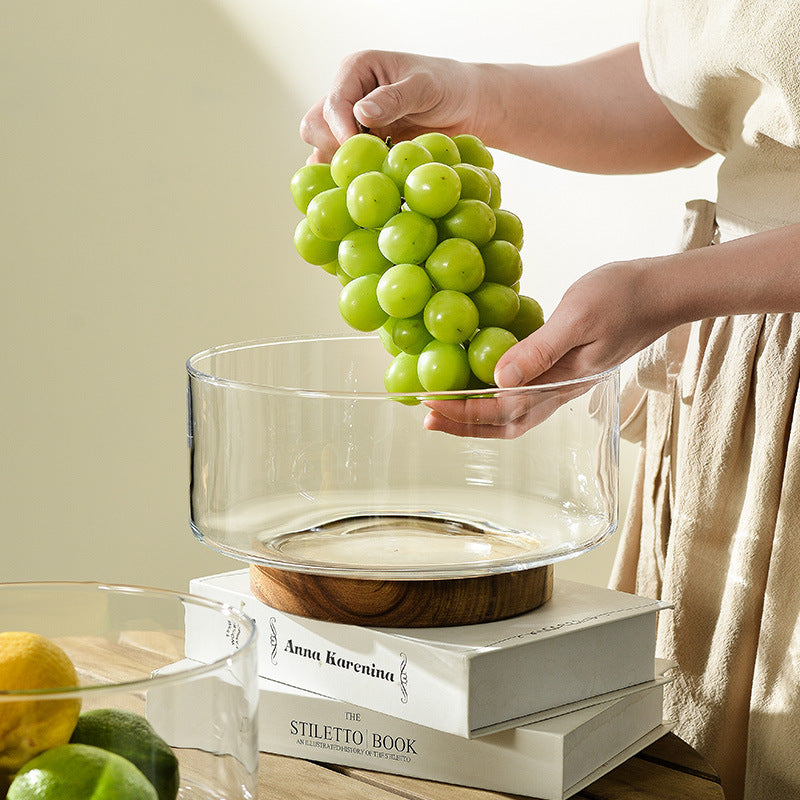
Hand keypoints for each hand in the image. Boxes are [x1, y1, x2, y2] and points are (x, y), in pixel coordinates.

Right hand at [300, 50, 485, 162]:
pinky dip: (348, 176)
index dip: (341, 131)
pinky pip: (340, 165)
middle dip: (334, 148)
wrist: (463, 106)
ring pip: (321, 149)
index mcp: (356, 71)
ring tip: (368, 173)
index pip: (332, 105)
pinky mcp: (359, 148)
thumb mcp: (424, 87)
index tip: (363, 149)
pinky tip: (366, 181)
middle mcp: (346, 97)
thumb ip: (393, 98)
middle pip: (314, 126)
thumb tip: (361, 113)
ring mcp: (350, 125)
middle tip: (367, 161)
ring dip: (339, 165)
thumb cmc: (447, 86)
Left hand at [424, 258, 676, 436]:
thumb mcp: (577, 317)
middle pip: (505, 423)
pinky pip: (524, 393)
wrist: (663, 290)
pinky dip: (495, 394)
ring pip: (514, 413)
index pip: (502, 410)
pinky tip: (480, 380)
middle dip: (465, 424)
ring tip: (445, 405)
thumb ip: (539, 351)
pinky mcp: (565, 367)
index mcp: (561, 384)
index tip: (431, 405)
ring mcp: (564, 382)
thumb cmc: (623, 297)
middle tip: (428, 417)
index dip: (464, 411)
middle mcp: (560, 391)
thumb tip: (498, 379)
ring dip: (478, 413)